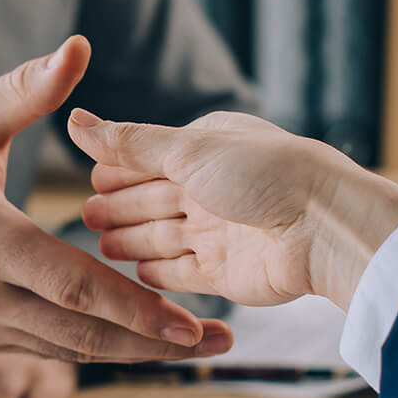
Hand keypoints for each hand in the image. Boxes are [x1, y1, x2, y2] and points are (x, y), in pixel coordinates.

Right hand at [0, 36, 232, 363]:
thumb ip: (25, 90)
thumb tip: (78, 47)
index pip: (76, 286)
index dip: (138, 309)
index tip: (191, 321)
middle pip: (84, 335)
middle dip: (155, 343)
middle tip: (217, 340)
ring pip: (68, 350)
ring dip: (132, 351)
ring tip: (193, 344)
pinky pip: (45, 349)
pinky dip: (93, 346)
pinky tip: (138, 338)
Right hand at [68, 110, 397, 309]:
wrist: (322, 228)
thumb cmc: (264, 174)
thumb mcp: (190, 149)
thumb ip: (131, 143)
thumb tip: (76, 121)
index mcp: (208, 149)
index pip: (150, 158)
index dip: (119, 170)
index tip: (90, 179)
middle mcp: (212, 189)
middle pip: (153, 200)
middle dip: (121, 207)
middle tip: (86, 215)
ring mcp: (219, 233)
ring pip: (163, 238)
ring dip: (133, 242)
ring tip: (102, 246)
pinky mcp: (226, 273)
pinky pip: (182, 275)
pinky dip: (159, 276)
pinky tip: (136, 275)